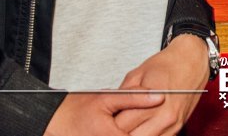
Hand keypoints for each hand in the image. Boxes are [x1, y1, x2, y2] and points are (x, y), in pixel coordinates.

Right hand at [43, 88, 161, 135]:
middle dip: (155, 131)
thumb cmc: (77, 110)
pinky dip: (139, 133)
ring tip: (156, 124)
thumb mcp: (106, 98)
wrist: (56, 122)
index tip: (171, 115)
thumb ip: (134, 97)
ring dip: (148, 132)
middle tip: (167, 120)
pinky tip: (140, 128)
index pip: (147, 135)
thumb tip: (159, 96)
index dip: (160, 127)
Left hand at [113, 35, 208, 135]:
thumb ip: (122, 95)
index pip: (121, 124)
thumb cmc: (166, 64)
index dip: (110, 123)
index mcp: (150, 101)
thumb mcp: (136, 74)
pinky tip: (142, 129)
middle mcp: (163, 116)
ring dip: (134, 134)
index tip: (106, 119)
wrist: (191, 61)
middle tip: (115, 123)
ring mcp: (172, 125)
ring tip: (128, 126)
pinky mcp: (177, 128)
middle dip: (120, 131)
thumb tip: (111, 109)